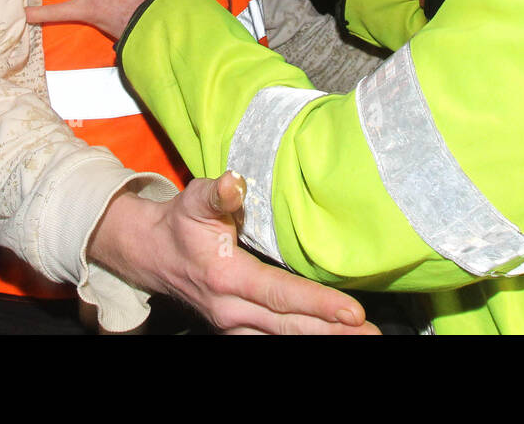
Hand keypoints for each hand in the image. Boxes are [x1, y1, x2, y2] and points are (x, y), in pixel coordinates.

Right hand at [88, 172, 377, 334]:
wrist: (151, 253)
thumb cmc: (181, 223)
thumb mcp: (194, 199)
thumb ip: (218, 192)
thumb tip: (236, 181)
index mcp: (227, 277)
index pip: (279, 294)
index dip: (317, 303)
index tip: (352, 311)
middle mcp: (231, 309)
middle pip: (289, 327)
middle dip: (333, 331)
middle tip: (372, 333)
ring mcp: (233, 325)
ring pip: (283, 339)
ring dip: (323, 340)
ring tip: (362, 338)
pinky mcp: (237, 330)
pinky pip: (272, 341)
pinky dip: (303, 339)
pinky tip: (330, 337)